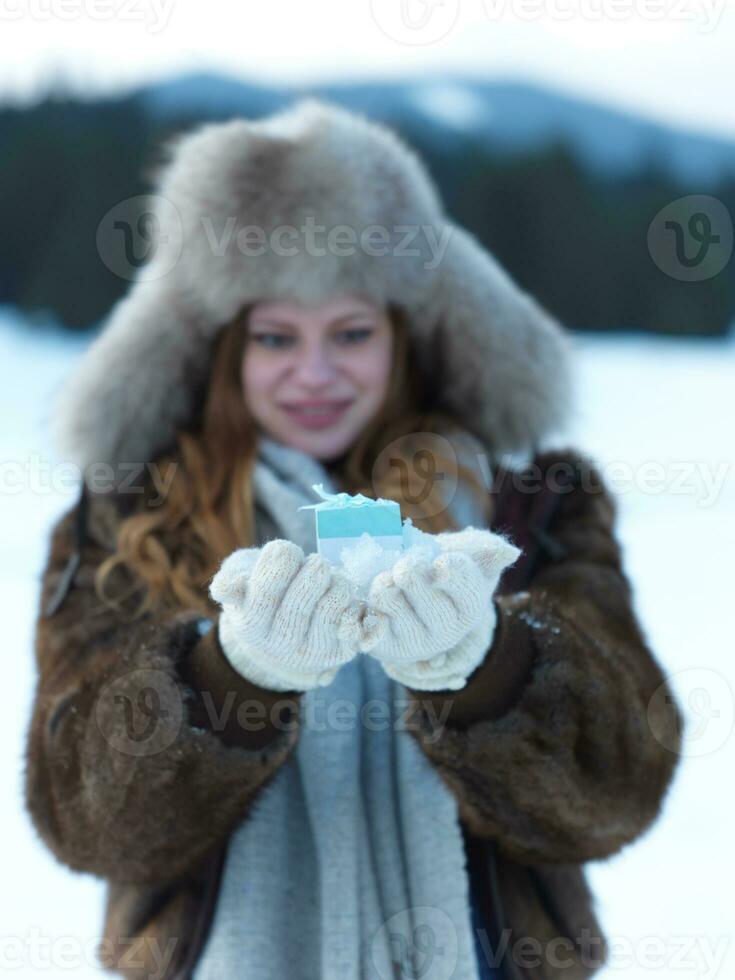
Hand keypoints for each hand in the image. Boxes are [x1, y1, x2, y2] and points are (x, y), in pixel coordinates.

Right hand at [210, 539, 370, 691]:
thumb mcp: (237, 587)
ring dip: (336, 580)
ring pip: (332, 605)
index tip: (284, 550)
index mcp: (251, 626)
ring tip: (329, 577)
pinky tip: (342, 595)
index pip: (268, 588)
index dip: (281, 557)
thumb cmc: (259, 597)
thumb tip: (226, 586)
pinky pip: (355, 623)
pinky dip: (354, 603)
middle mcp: (280, 645)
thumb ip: (229, 583)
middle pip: (303, 596)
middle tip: (314, 562)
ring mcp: (312, 651)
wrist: (283, 635)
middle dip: (313, 568)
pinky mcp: (341, 651)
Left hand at [360, 527, 519, 690]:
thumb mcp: (464, 554)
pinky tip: (369, 602)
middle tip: (406, 565)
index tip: (440, 563)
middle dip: (410, 568)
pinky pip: (365, 621)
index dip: (453, 570)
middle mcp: (445, 633)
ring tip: (388, 580)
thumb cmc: (436, 567)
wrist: (402, 590)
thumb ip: (486, 549)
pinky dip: (362, 605)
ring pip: (387, 596)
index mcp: (469, 609)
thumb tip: (509, 553)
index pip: (466, 588)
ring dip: (383, 581)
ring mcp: (413, 642)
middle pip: (421, 590)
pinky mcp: (382, 647)